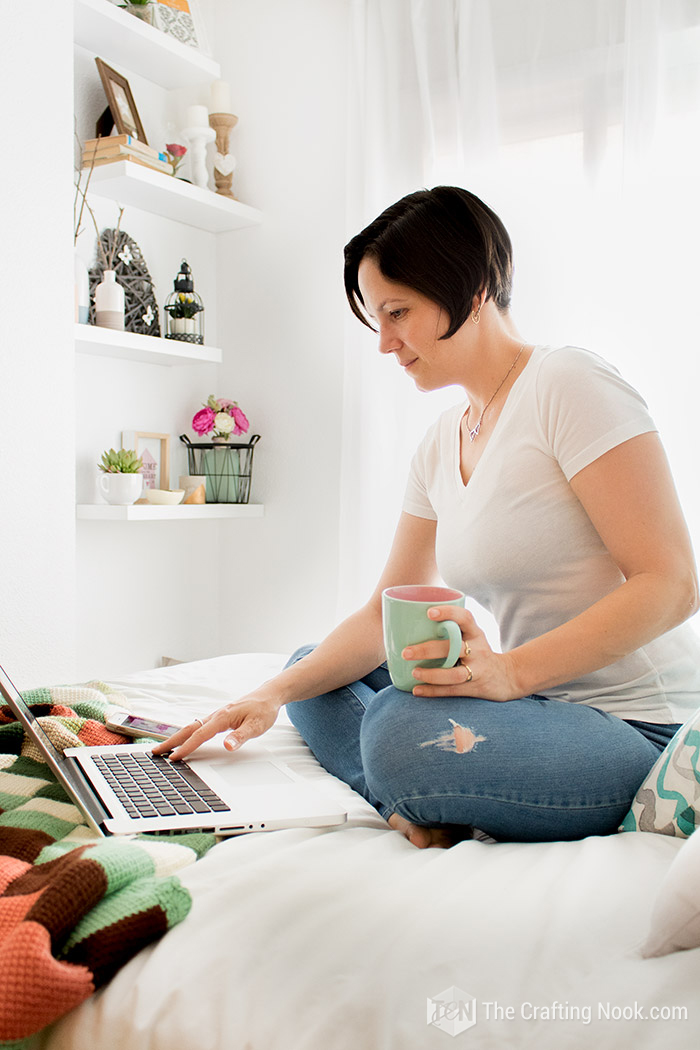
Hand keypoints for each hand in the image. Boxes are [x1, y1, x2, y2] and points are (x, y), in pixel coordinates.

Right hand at [151, 693, 281, 760]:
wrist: (268, 696)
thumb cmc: (263, 710)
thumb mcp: (257, 726)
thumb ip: (241, 736)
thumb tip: (227, 746)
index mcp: (222, 717)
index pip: (200, 734)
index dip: (186, 747)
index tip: (174, 757)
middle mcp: (216, 716)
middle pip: (189, 729)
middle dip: (172, 741)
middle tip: (156, 752)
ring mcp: (216, 717)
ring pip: (192, 728)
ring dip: (177, 738)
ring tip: (164, 748)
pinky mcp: (218, 719)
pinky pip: (198, 727)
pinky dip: (187, 734)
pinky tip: (184, 741)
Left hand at [402, 605, 519, 701]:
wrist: (507, 677)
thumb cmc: (478, 652)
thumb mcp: (472, 637)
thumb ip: (451, 632)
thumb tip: (407, 627)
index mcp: (476, 633)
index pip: (465, 618)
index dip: (448, 613)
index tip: (429, 613)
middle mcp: (478, 649)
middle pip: (454, 648)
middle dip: (428, 650)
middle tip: (406, 652)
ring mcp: (478, 669)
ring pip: (454, 673)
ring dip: (432, 674)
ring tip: (414, 672)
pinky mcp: (475, 687)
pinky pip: (452, 690)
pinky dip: (433, 691)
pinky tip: (417, 690)